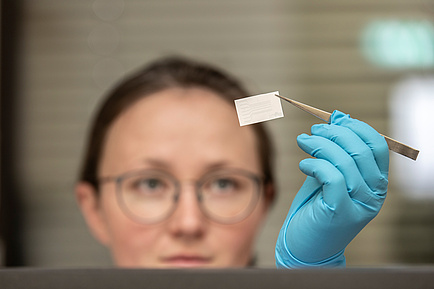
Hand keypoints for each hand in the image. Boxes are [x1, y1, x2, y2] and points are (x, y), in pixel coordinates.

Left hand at [275, 110, 388, 267]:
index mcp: (377, 183)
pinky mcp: (339, 212)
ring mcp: (359, 205)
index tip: (334, 120)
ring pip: (344, 161)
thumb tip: (338, 117)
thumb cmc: (317, 207)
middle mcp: (374, 195)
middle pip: (360, 150)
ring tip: (303, 141)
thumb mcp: (329, 174)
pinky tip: (303, 164)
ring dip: (319, 145)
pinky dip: (315, 164)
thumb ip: (335, 151)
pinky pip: (331, 177)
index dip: (356, 127)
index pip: (377, 146)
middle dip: (334, 133)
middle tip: (313, 131)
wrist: (305, 245)